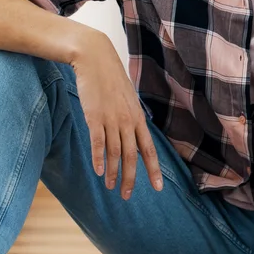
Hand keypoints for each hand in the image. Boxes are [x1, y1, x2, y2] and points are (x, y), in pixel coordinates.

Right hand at [68, 28, 163, 198]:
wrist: (95, 58)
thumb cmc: (110, 78)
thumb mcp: (127, 98)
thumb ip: (131, 116)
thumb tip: (133, 131)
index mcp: (137, 118)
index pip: (149, 149)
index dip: (153, 170)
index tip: (158, 188)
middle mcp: (127, 121)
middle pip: (132, 156)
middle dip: (131, 178)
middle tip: (127, 196)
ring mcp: (111, 119)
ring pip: (115, 153)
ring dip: (113, 173)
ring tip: (111, 187)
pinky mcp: (94, 116)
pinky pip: (98, 142)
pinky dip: (98, 158)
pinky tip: (98, 172)